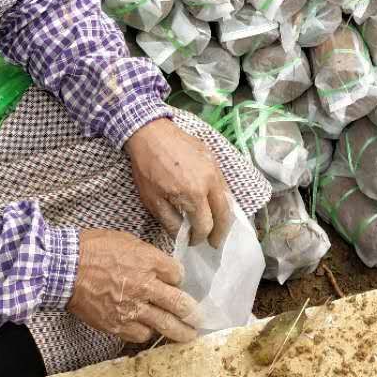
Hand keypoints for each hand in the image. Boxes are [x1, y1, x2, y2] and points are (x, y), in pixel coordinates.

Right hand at [67, 228, 197, 344]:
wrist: (63, 270)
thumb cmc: (92, 249)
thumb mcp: (126, 241)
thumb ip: (147, 257)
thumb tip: (160, 269)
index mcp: (148, 261)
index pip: (177, 274)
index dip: (178, 279)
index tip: (175, 283)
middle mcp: (144, 286)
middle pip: (179, 303)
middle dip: (192, 314)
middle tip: (199, 321)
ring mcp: (131, 308)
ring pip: (165, 325)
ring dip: (179, 332)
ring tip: (187, 337)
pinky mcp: (116, 324)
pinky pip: (141, 335)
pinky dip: (147, 333)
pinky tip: (149, 330)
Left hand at [125, 116, 231, 246]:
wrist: (151, 133)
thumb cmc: (148, 169)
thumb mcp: (152, 200)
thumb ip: (170, 221)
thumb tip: (182, 235)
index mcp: (194, 195)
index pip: (205, 226)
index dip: (199, 238)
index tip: (192, 242)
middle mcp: (211, 183)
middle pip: (224, 214)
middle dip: (220, 232)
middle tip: (215, 243)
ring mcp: (215, 169)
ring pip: (228, 199)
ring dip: (225, 216)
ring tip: (219, 227)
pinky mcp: (214, 159)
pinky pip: (224, 184)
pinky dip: (222, 199)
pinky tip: (215, 204)